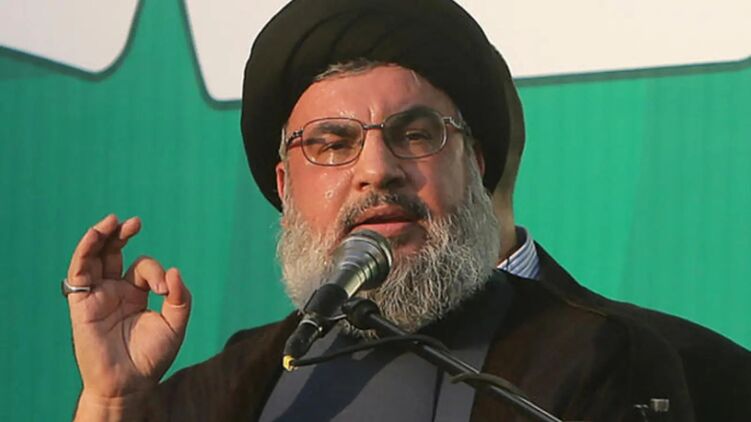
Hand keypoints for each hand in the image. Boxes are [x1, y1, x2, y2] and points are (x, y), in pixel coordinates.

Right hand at [66, 214, 190, 400]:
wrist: (129, 383)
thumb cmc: (152, 357)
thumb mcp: (175, 325)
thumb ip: (179, 298)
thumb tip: (174, 271)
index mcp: (136, 294)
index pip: (143, 268)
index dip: (154, 272)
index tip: (161, 289)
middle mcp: (115, 291)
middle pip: (113, 253)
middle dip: (121, 235)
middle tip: (134, 222)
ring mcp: (97, 296)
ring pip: (93, 258)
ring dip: (101, 237)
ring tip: (112, 221)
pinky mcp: (82, 303)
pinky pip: (79, 273)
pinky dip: (85, 252)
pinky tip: (96, 235)